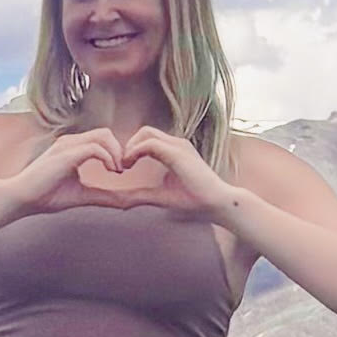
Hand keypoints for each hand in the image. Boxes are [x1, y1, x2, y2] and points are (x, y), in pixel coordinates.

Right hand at [0, 126, 138, 222]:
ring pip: (102, 136)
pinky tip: (111, 172)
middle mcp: (70, 142)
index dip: (116, 152)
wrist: (19, 199)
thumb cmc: (45, 196)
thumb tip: (128, 203)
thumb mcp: (82, 195)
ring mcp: (67, 145)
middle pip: (105, 133)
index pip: (102, 138)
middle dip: (120, 149)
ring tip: (118, 171)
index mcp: (72, 148)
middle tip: (123, 171)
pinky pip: (94, 148)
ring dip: (116, 153)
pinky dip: (108, 158)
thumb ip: (104, 195)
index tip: (121, 172)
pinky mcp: (66, 154)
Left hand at [100, 126, 235, 220]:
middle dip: (129, 145)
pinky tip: (129, 166)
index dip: (133, 149)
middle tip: (121, 166)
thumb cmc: (194, 201)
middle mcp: (177, 144)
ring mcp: (179, 146)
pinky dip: (135, 152)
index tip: (124, 167)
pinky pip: (150, 143)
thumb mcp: (160, 196)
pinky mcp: (178, 153)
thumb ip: (140, 195)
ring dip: (130, 147)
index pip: (148, 138)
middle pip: (145, 132)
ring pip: (146, 133)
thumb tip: (119, 202)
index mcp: (174, 151)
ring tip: (124, 166)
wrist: (217, 204)